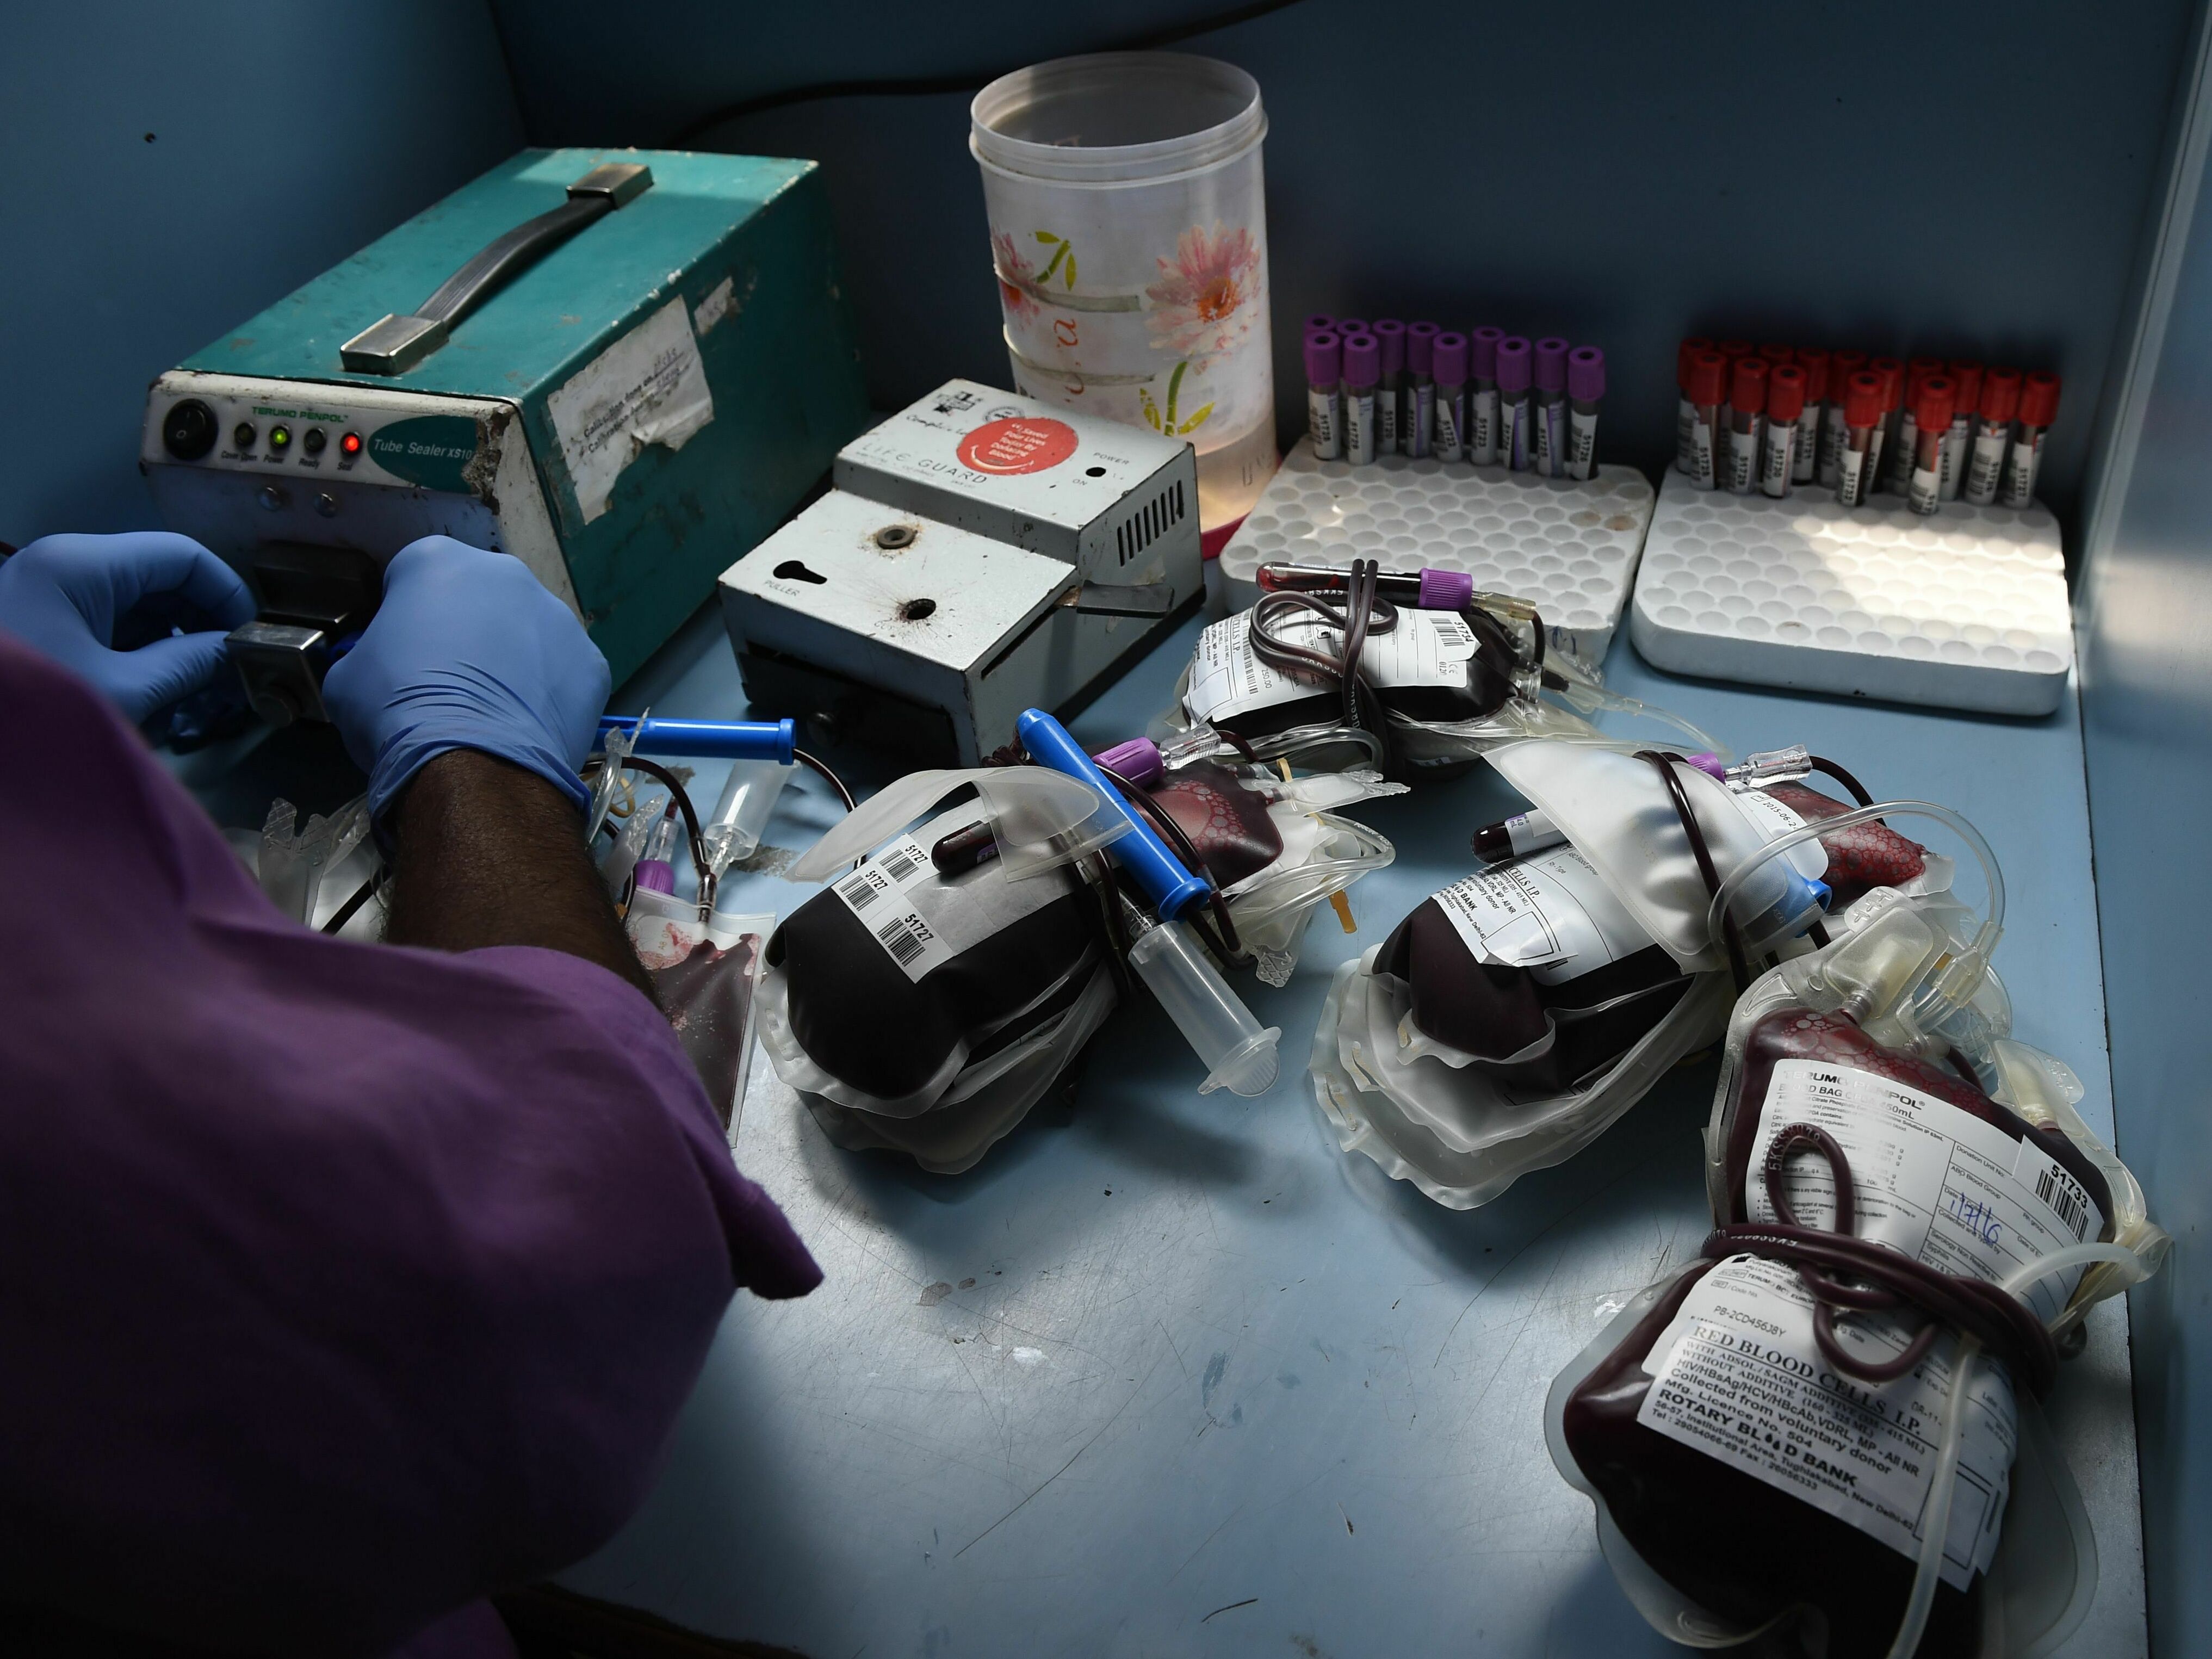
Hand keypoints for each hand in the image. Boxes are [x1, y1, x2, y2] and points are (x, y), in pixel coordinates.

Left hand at [0, 532, 254, 721]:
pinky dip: (140, 653)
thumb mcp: (122, 690)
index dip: (229, 595)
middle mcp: (64, 565)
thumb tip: (233, 653)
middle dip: (203, 623)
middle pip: (160, 577)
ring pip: (136, 604)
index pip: (184, 556)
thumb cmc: (33, 707)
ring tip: (199, 693)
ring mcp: (47, 593)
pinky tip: (158, 693)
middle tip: (233, 674)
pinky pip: (106, 625)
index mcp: (83, 564)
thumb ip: (187, 666)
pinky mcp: (38, 622)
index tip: (253, 642)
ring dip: (174, 643)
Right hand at [324, 537, 608, 820]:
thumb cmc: (396, 710)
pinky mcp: (592, 661)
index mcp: (437, 560)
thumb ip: (368, 653)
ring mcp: (558, 616)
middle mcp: (505, 573)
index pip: (413, 578)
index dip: (405, 618)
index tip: (404, 653)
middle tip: (451, 682)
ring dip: (513, 659)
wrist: (471, 764)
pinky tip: (528, 725)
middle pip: (480, 599)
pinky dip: (550, 694)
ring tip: (494, 709)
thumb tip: (382, 663)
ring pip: (529, 632)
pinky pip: (565, 673)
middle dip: (467, 631)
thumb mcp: (346, 676)